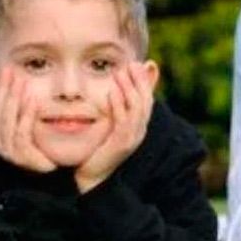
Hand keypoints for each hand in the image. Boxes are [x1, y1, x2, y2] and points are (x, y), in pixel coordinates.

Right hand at [0, 66, 56, 172]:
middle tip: (12, 70)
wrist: (51, 162)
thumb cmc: (36, 137)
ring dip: (15, 99)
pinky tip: (34, 100)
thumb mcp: (21, 112)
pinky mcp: (22, 157)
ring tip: (22, 82)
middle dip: (4, 88)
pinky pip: (22, 133)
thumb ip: (8, 94)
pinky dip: (27, 115)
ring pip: (7, 121)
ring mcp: (7, 150)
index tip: (5, 68)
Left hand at [74, 62, 157, 193]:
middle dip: (139, 80)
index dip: (144, 81)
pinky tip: (112, 91)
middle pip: (146, 100)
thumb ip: (115, 107)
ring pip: (137, 108)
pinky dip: (118, 104)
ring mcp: (132, 138)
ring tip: (121, 73)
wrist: (92, 176)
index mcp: (138, 126)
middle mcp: (139, 131)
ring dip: (129, 88)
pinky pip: (123, 120)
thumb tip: (115, 85)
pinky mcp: (122, 144)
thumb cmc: (98, 148)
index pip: (147, 99)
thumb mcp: (109, 124)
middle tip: (130, 64)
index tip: (135, 64)